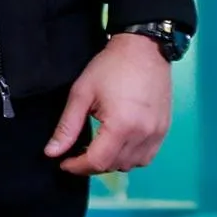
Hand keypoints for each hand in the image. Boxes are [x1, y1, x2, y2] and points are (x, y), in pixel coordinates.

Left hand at [45, 34, 172, 174]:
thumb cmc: (110, 66)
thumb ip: (67, 126)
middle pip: (114, 166)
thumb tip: (52, 152)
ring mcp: (157, 134)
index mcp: (121, 126)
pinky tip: (116, 144)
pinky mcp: (164, 131)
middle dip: (92, 165)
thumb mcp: (81, 93)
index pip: (97, 161)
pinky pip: (146, 157)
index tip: (63, 163)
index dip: (77, 167)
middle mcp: (143, 135)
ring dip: (111, 162)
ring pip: (131, 165)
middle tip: (76, 153)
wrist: (144, 49)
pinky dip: (129, 157)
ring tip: (95, 148)